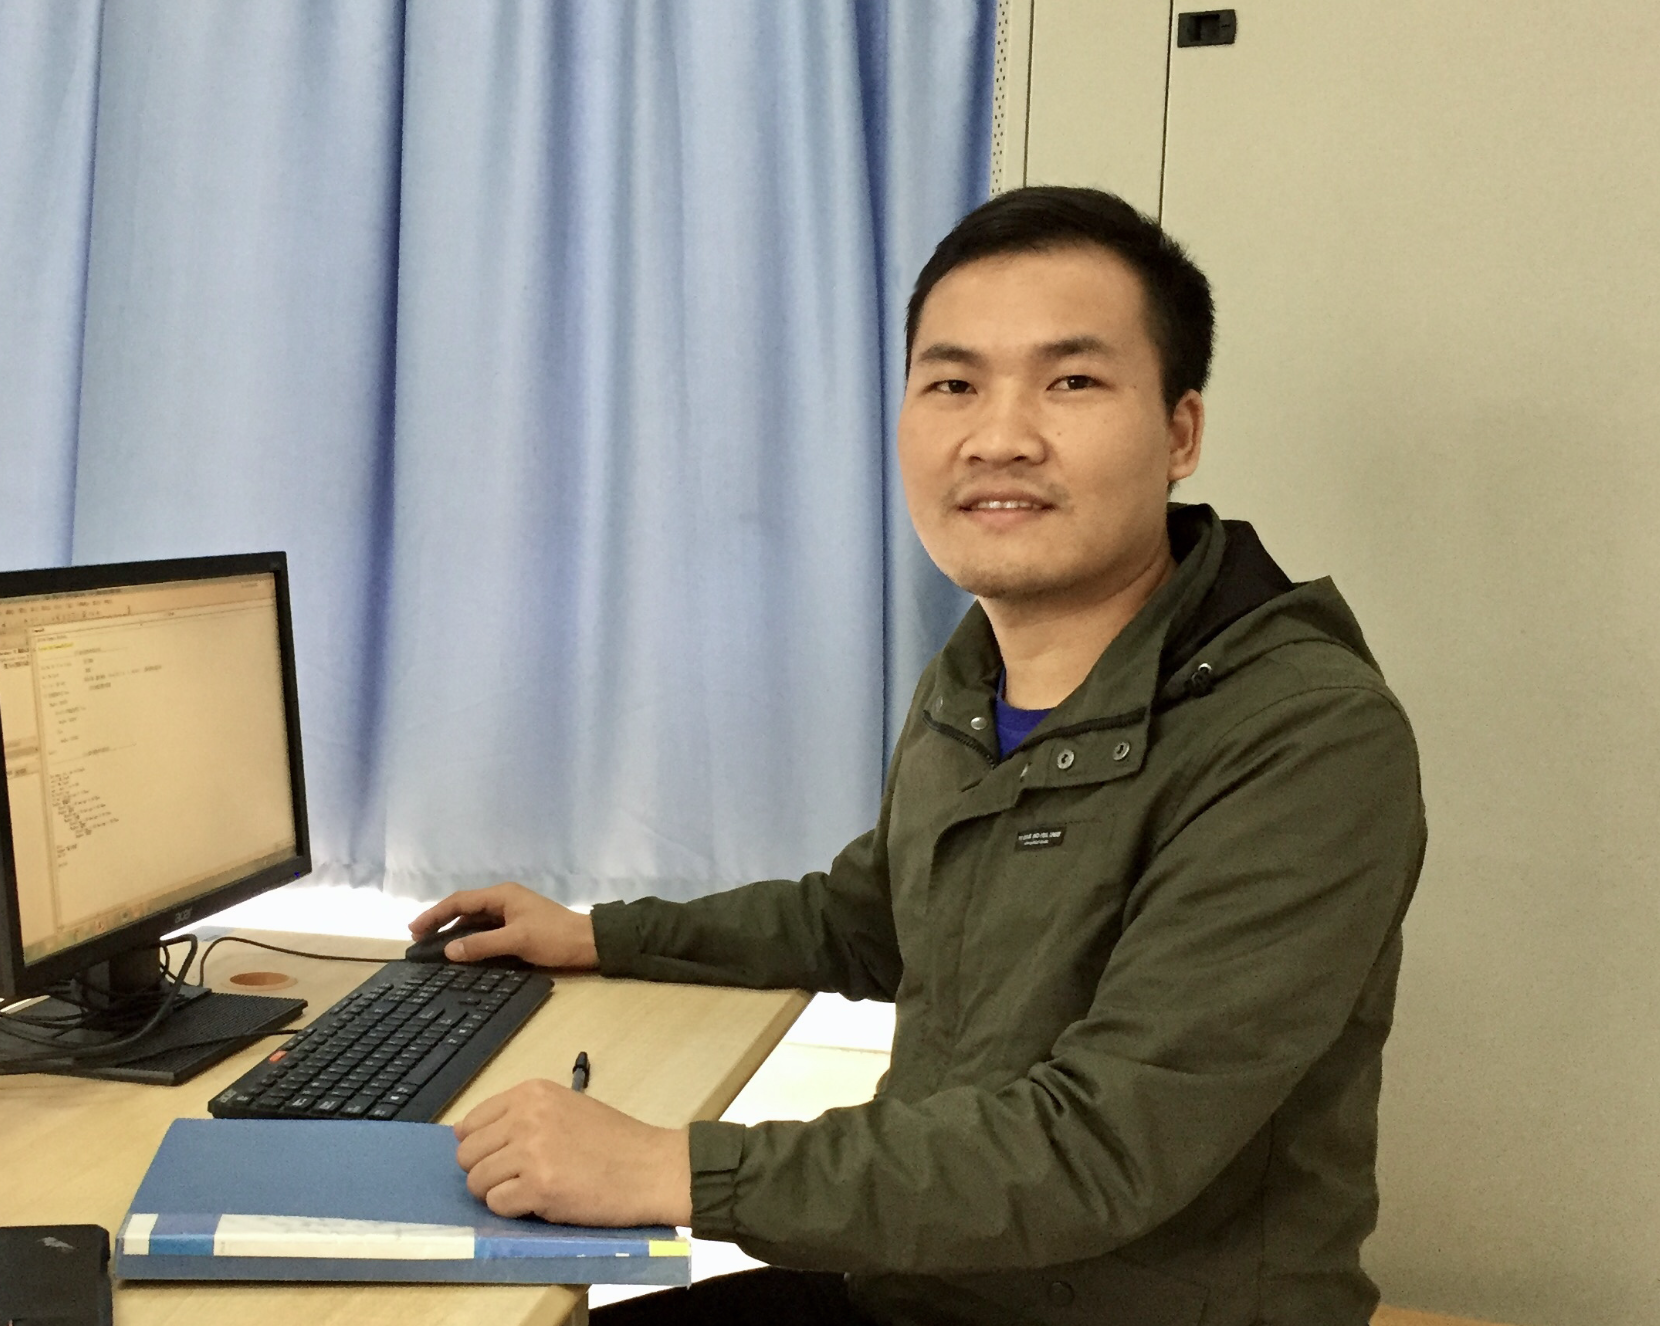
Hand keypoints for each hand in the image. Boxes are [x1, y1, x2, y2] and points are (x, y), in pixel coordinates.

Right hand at [408, 883, 598, 968]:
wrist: (588, 944)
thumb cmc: (554, 937)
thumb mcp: (517, 940)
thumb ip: (482, 945)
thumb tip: (448, 951)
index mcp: (502, 895)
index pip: (459, 901)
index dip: (435, 914)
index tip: (413, 928)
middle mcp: (504, 901)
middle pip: (464, 909)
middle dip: (441, 922)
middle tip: (418, 939)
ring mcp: (511, 914)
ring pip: (474, 921)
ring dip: (455, 933)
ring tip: (434, 949)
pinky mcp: (517, 928)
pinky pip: (486, 931)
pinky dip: (471, 940)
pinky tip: (461, 954)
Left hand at [454, 1079, 692, 1225]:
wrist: (653, 1167)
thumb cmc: (614, 1140)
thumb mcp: (565, 1107)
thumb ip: (523, 1116)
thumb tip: (470, 1137)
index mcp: (531, 1092)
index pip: (470, 1122)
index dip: (479, 1147)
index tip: (498, 1158)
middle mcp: (526, 1116)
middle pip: (467, 1154)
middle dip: (485, 1171)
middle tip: (516, 1179)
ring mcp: (531, 1152)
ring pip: (477, 1182)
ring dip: (498, 1192)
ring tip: (531, 1190)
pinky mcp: (539, 1187)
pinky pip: (497, 1205)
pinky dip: (514, 1210)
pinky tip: (541, 1202)